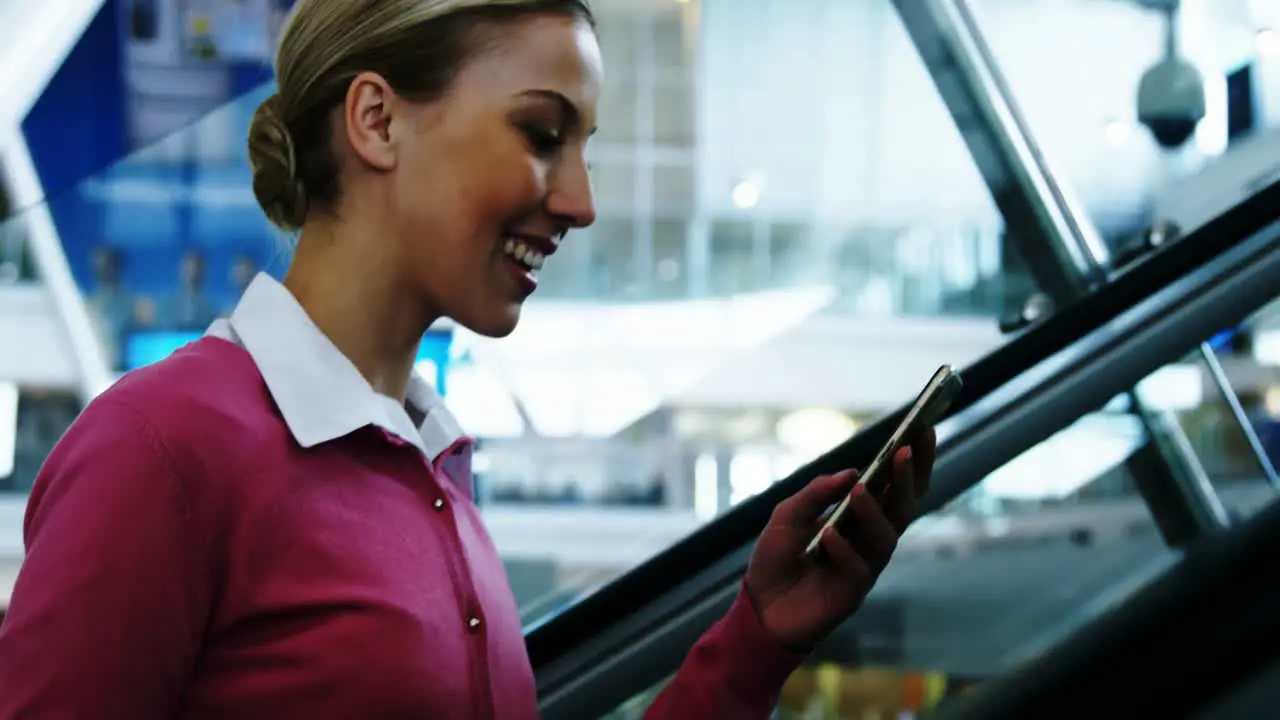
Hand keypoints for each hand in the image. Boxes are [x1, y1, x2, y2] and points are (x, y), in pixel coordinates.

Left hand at [744, 428, 935, 650]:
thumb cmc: (777, 559)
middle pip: (903, 507)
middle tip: (905, 451)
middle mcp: (870, 539)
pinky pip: (857, 568)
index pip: (895, 486)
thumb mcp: (787, 515)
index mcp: (860, 517)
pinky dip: (843, 549)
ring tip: (859, 490)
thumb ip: (816, 493)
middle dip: (908, 478)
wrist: (760, 608)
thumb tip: (852, 473)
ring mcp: (865, 566)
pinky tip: (828, 535)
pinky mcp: (852, 592)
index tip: (923, 428)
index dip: (913, 460)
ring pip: (885, 536)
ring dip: (873, 511)